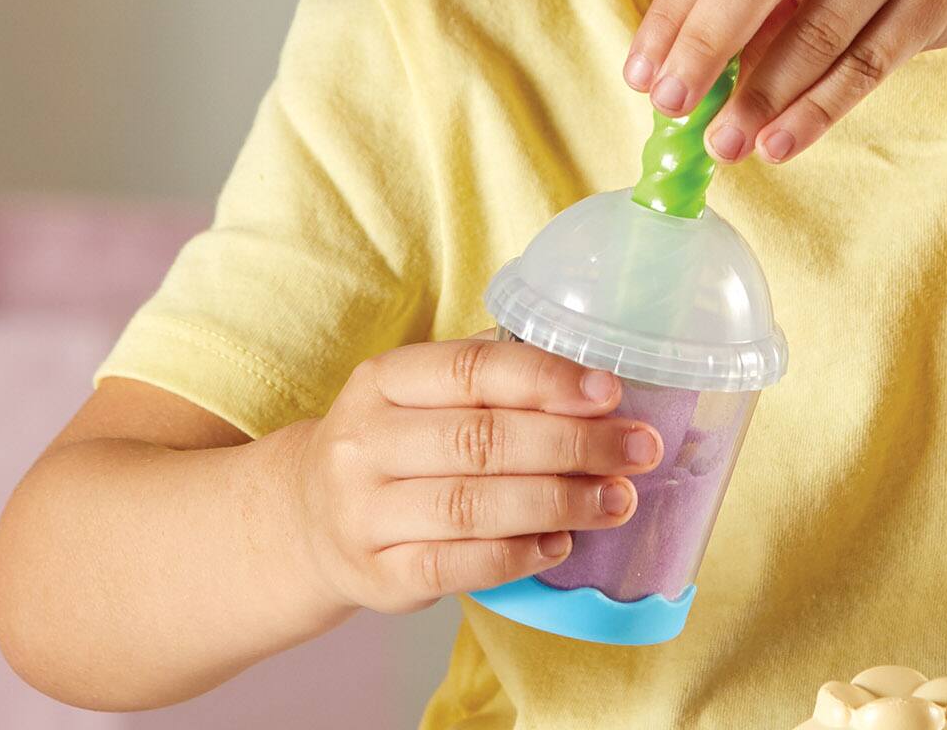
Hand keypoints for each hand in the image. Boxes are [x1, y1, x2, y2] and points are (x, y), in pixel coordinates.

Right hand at [281, 334, 664, 613]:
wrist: (308, 518)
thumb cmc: (397, 441)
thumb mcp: (422, 393)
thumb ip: (493, 379)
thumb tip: (596, 382)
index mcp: (384, 379)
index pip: (473, 369)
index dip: (547, 379)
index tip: (611, 392)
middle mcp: (365, 442)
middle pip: (483, 441)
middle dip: (574, 445)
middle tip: (638, 450)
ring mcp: (364, 514)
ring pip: (474, 506)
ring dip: (559, 503)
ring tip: (616, 499)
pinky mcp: (376, 577)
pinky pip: (457, 567)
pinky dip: (517, 556)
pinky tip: (560, 544)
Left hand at [622, 0, 946, 165]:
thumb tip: (690, 64)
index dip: (676, 14)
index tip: (643, 74)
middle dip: (707, 44)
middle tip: (671, 106)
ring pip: (818, 30)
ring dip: (765, 96)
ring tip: (726, 144)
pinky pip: (869, 62)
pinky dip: (821, 108)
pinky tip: (784, 142)